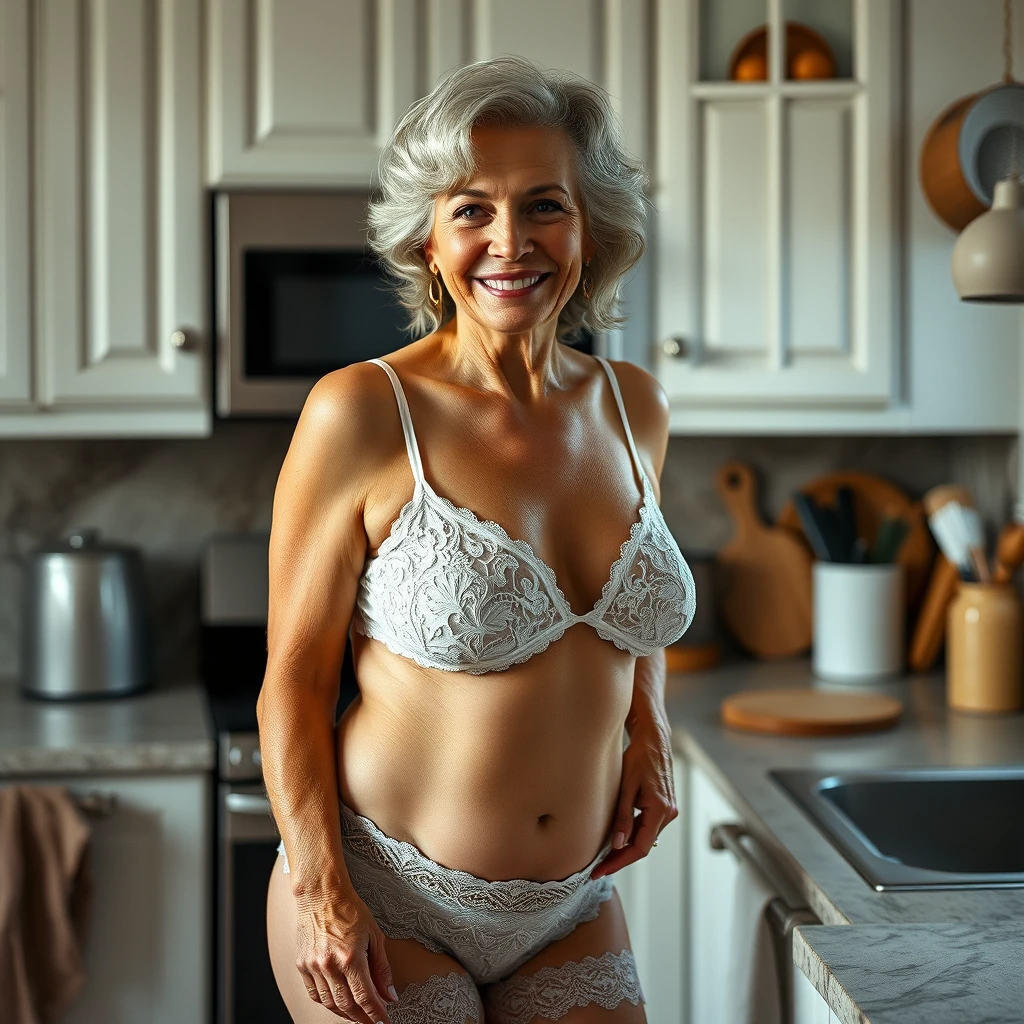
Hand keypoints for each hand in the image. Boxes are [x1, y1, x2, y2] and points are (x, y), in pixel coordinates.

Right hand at [294, 888, 397, 1021]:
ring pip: (330, 1003)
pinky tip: (337, 1002)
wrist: (321, 894)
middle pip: (347, 1005)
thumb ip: (382, 968)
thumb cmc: (350, 910)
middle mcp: (330, 965)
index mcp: (351, 957)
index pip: (366, 997)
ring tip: (357, 1014)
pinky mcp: (302, 965)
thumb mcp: (374, 935)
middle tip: (373, 1021)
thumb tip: (389, 995)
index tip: (385, 1022)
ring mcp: (313, 966)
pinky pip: (314, 994)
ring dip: (345, 1013)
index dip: (376, 1014)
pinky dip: (327, 1003)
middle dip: (362, 1018)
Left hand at [590, 723, 676, 879]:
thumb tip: (617, 844)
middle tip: (597, 869)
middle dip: (620, 858)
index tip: (600, 871)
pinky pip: (647, 827)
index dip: (619, 862)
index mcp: (660, 810)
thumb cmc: (640, 756)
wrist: (654, 740)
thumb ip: (623, 817)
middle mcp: (668, 814)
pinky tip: (617, 838)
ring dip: (626, 848)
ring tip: (603, 856)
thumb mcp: (627, 786)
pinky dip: (632, 835)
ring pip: (645, 837)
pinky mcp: (664, 807)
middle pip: (642, 846)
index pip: (639, 848)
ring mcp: (668, 811)